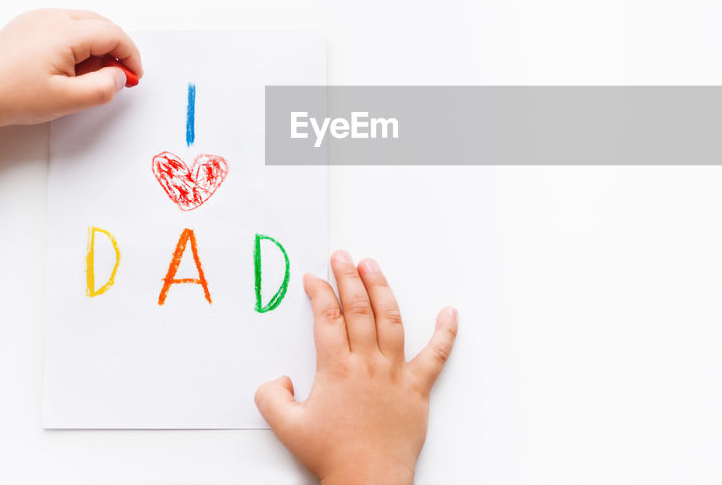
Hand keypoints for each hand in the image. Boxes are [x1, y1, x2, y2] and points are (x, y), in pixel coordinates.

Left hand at [0, 9, 142, 130]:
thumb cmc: (13, 96)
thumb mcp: (68, 100)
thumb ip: (103, 88)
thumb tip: (119, 76)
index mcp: (64, 32)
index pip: (113, 35)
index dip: (130, 56)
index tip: (133, 76)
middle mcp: (51, 17)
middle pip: (101, 24)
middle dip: (115, 49)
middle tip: (115, 76)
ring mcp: (36, 17)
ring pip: (83, 22)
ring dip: (96, 44)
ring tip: (88, 74)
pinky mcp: (26, 24)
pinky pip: (63, 24)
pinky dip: (76, 40)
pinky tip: (68, 65)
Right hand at [255, 252, 458, 484]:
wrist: (368, 480)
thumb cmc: (332, 456)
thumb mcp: (287, 428)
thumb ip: (272, 397)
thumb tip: (279, 379)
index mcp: (336, 369)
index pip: (327, 317)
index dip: (319, 292)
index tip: (313, 278)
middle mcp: (367, 364)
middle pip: (358, 309)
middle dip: (348, 278)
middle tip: (342, 257)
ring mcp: (395, 374)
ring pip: (391, 321)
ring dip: (382, 290)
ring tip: (373, 268)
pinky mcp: (417, 389)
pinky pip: (436, 356)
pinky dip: (445, 333)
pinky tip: (449, 313)